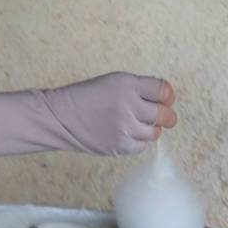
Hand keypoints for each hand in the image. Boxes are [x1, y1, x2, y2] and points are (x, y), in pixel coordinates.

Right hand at [42, 72, 176, 155]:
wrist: (61, 117)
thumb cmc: (86, 97)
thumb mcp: (112, 82)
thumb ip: (138, 89)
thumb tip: (165, 102)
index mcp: (127, 84)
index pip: (163, 91)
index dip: (167, 96)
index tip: (164, 99)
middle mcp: (128, 104)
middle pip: (164, 114)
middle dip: (166, 116)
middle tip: (164, 117)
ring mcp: (125, 127)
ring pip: (155, 132)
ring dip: (151, 129)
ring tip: (137, 125)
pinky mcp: (120, 145)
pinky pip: (142, 146)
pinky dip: (138, 141)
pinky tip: (127, 134)